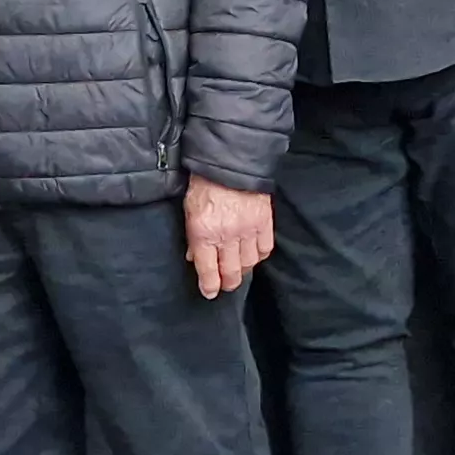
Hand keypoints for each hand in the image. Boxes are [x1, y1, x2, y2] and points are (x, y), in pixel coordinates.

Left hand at [182, 176, 274, 299]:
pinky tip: (253, 253)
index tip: (210, 292)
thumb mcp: (189, 210)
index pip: (208, 271)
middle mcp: (227, 236)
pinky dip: (259, 255)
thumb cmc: (205, 185)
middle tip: (226, 285)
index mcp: (204, 233)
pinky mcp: (264, 222)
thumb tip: (194, 256)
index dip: (209, 286)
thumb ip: (192, 237)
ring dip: (244, 270)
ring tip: (239, 268)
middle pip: (231, 272)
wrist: (230, 161)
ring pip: (249, 264)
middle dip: (228, 283)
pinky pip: (265, 249)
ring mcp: (248, 230)